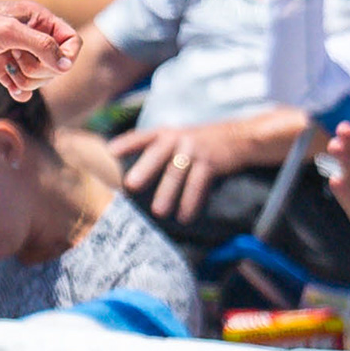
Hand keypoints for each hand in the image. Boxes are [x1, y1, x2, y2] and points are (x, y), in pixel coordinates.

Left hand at [0, 0, 79, 100]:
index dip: (67, 56)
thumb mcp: (8, 32)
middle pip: (56, 62)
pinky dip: (20, 91)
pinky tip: (12, 90)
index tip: (53, 66)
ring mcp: (15, 54)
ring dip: (29, 81)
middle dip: (42, 70)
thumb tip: (66, 65)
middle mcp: (29, 36)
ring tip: (9, 73)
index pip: (70, 40)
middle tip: (18, 63)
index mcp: (37, 19)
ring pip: (39, 76)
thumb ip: (40, 46)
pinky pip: (22, 86)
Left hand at [111, 117, 260, 221]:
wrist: (239, 137)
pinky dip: (191, 202)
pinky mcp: (211, 162)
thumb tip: (129, 176)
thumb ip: (156, 150)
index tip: (109, 152)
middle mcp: (178, 138)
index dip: (126, 143)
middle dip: (144, 169)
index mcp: (165, 134)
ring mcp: (195, 149)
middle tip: (130, 185)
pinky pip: (198, 184)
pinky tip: (185, 217)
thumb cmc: (199, 143)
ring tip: (159, 213)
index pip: (142, 137)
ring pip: (177, 173)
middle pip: (158, 154)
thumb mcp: (177, 138)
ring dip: (168, 194)